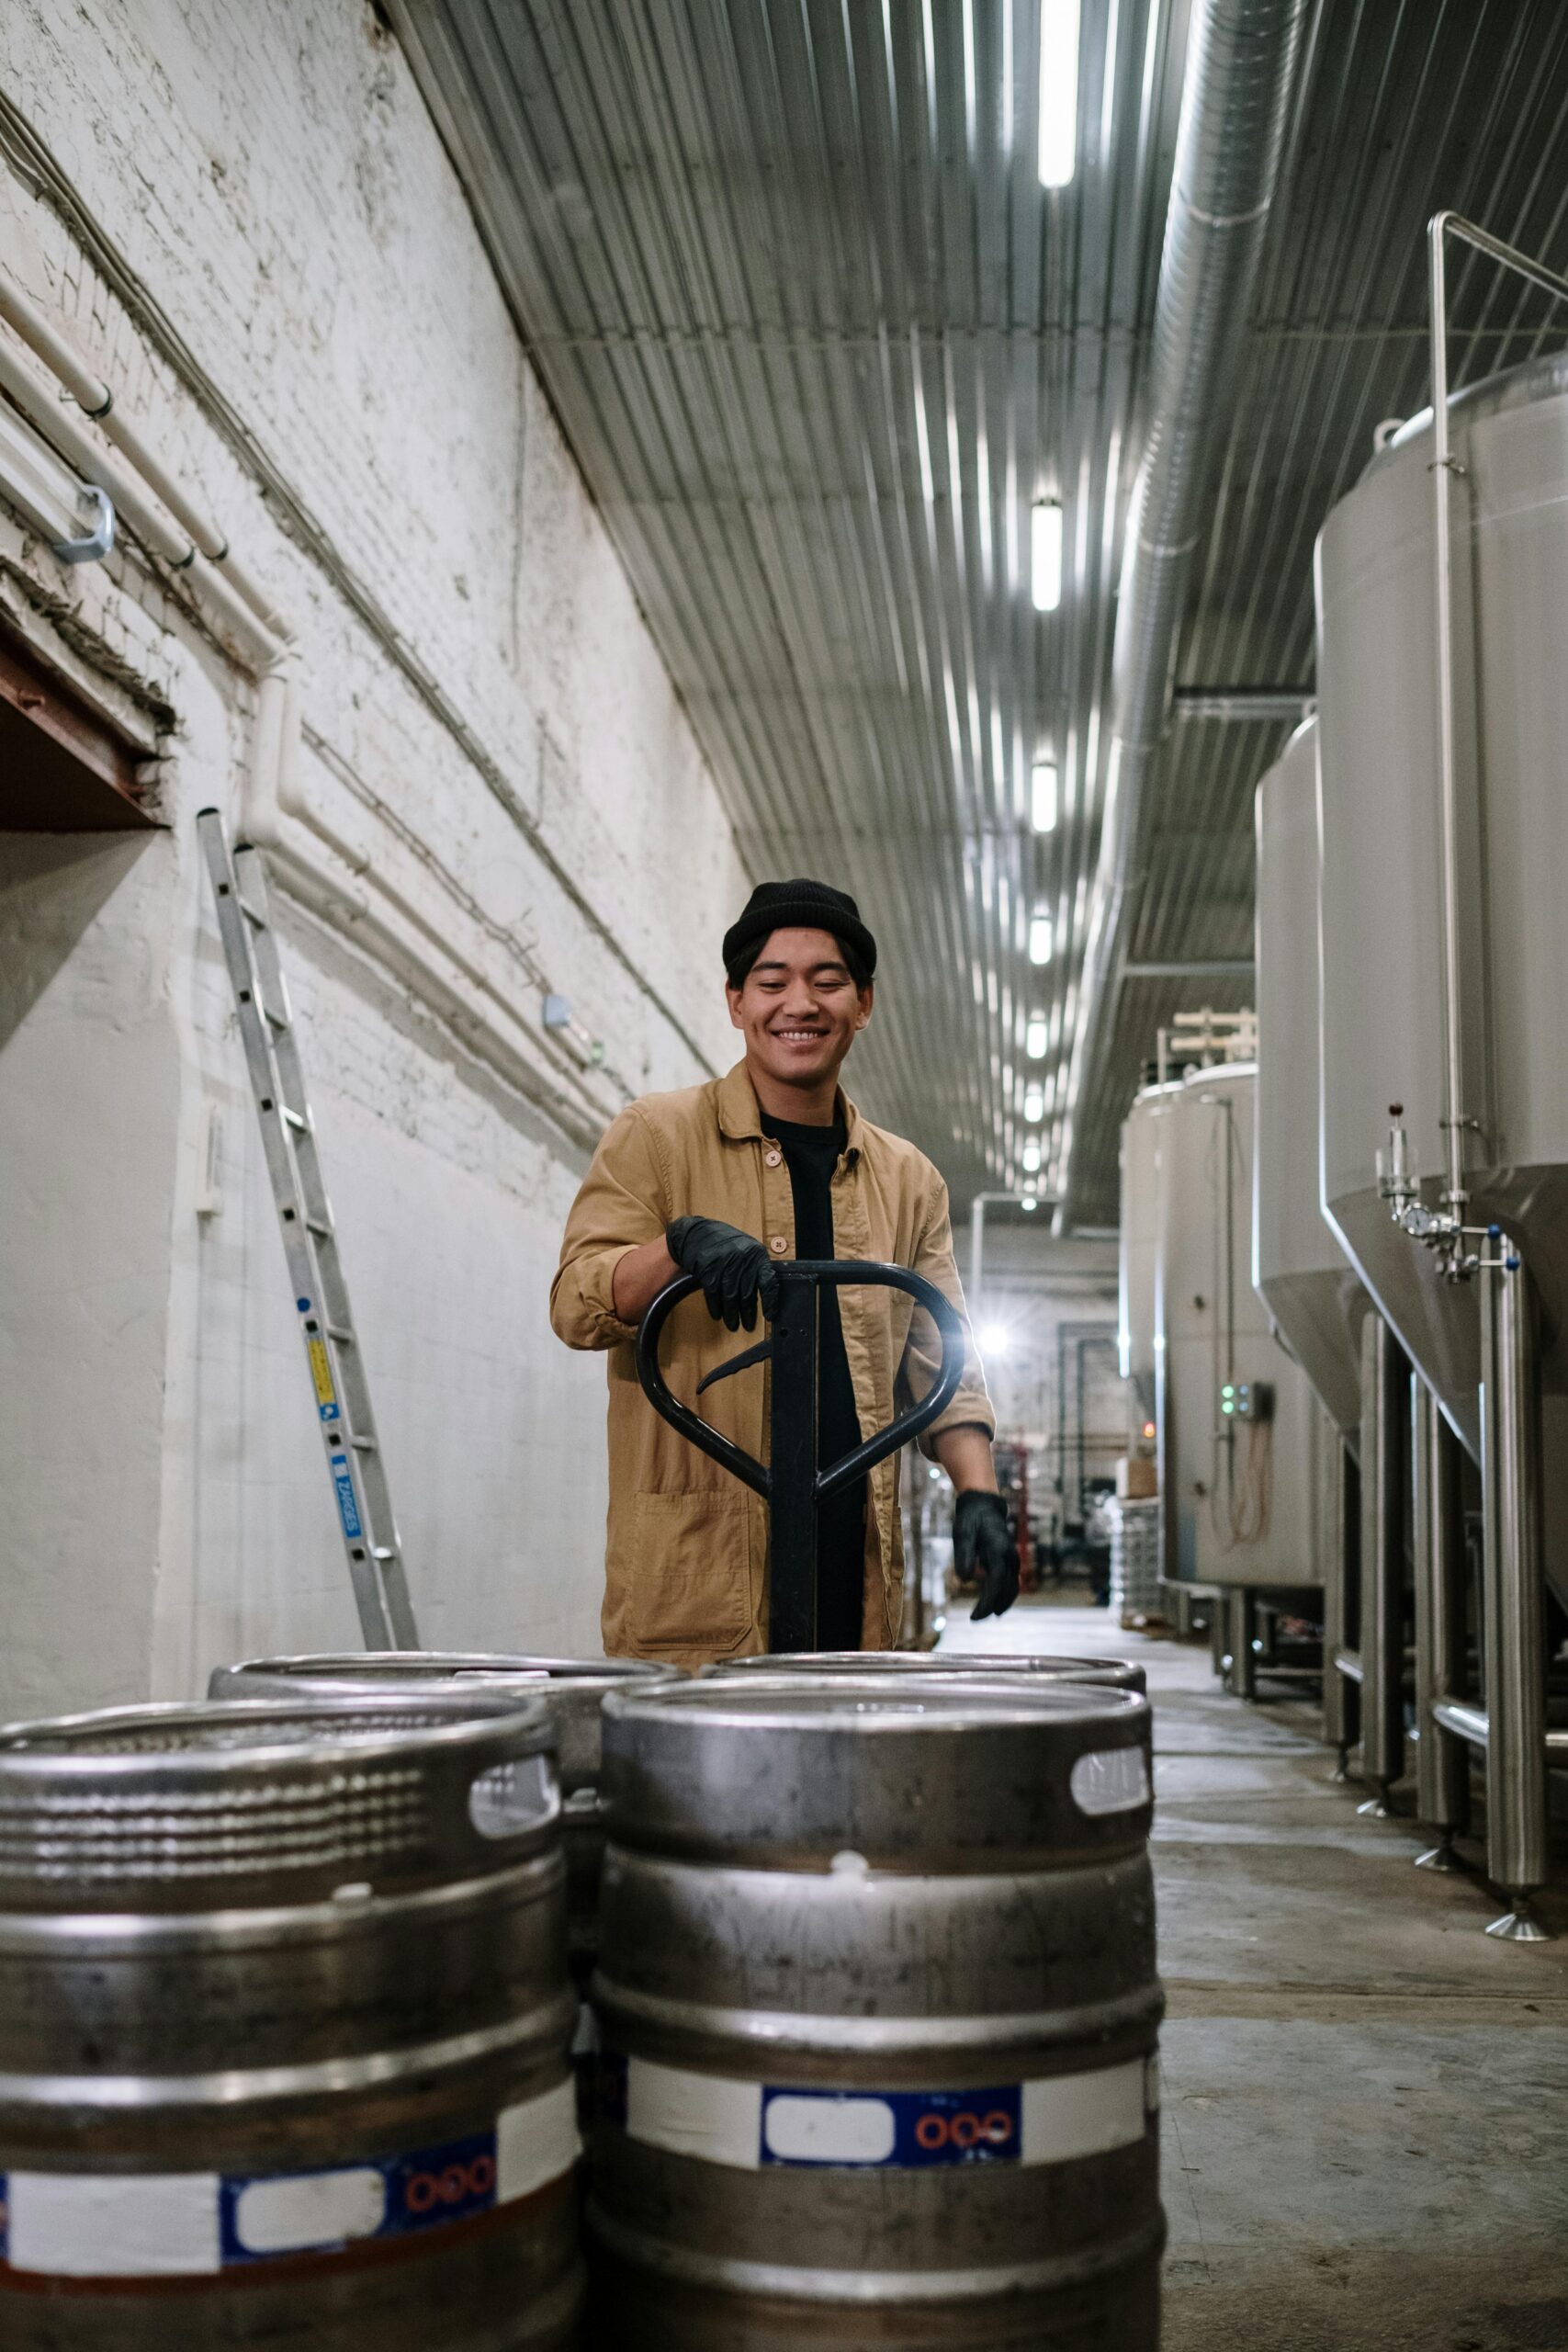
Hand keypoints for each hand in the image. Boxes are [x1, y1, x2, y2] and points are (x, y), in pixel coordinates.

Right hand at [666, 1216, 781, 1331]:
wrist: (696, 1232)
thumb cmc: (724, 1243)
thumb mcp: (746, 1250)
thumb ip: (755, 1268)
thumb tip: (766, 1295)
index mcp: (756, 1255)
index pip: (768, 1281)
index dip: (771, 1301)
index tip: (771, 1316)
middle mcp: (742, 1259)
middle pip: (746, 1293)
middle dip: (747, 1313)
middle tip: (748, 1326)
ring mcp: (724, 1264)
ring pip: (730, 1296)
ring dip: (731, 1314)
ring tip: (733, 1325)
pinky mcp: (708, 1269)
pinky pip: (713, 1294)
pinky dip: (716, 1307)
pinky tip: (718, 1315)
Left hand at [952, 1490, 1017, 1621]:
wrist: (984, 1507)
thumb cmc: (971, 1520)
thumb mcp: (962, 1533)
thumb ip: (964, 1555)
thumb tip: (964, 1579)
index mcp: (998, 1550)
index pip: (996, 1583)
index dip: (987, 1602)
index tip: (975, 1616)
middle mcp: (1009, 1556)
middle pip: (1006, 1589)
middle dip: (992, 1606)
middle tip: (975, 1619)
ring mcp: (1012, 1559)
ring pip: (1012, 1588)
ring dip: (1001, 1603)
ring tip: (984, 1615)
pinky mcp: (1010, 1562)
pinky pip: (1011, 1584)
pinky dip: (1004, 1596)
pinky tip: (994, 1606)